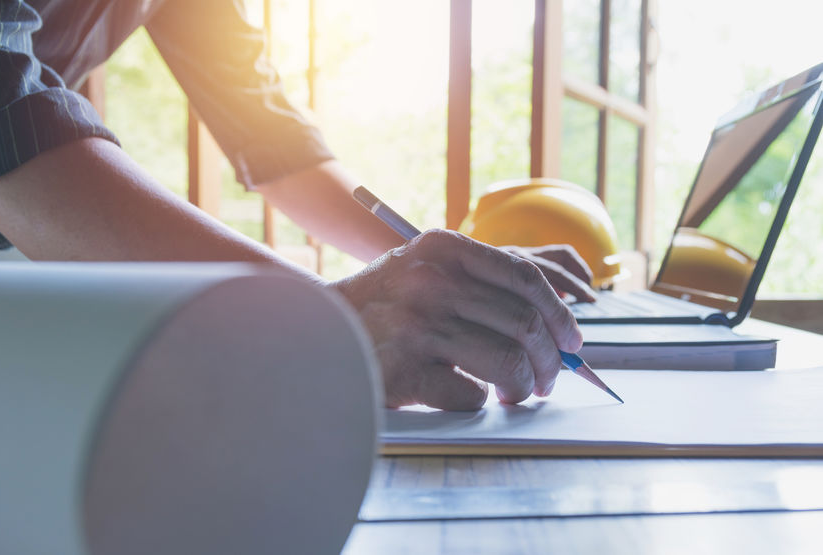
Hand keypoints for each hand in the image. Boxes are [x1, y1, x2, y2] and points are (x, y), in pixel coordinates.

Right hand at [330, 230, 582, 410]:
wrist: (311, 332)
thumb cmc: (379, 305)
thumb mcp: (422, 269)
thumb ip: (479, 282)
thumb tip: (554, 320)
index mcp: (443, 248)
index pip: (525, 277)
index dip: (561, 314)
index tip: (571, 341)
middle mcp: (432, 281)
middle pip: (526, 324)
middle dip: (551, 360)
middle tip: (550, 378)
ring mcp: (417, 325)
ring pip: (509, 363)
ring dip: (524, 386)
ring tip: (518, 393)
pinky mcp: (405, 370)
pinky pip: (470, 395)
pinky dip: (478, 401)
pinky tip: (462, 393)